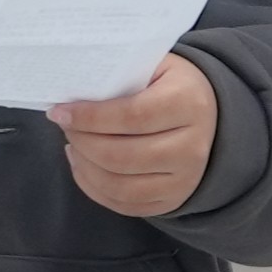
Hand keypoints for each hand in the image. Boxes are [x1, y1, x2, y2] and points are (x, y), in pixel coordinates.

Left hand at [53, 49, 216, 218]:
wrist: (211, 116)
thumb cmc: (171, 86)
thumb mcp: (155, 66)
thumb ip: (120, 74)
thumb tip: (71, 91)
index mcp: (187, 104)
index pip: (131, 116)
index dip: (89, 117)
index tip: (60, 112)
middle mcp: (192, 147)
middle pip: (121, 155)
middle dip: (82, 142)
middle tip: (64, 126)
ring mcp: (185, 179)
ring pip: (120, 185)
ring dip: (85, 167)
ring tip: (72, 145)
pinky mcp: (173, 200)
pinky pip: (124, 204)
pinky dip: (94, 188)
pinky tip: (83, 165)